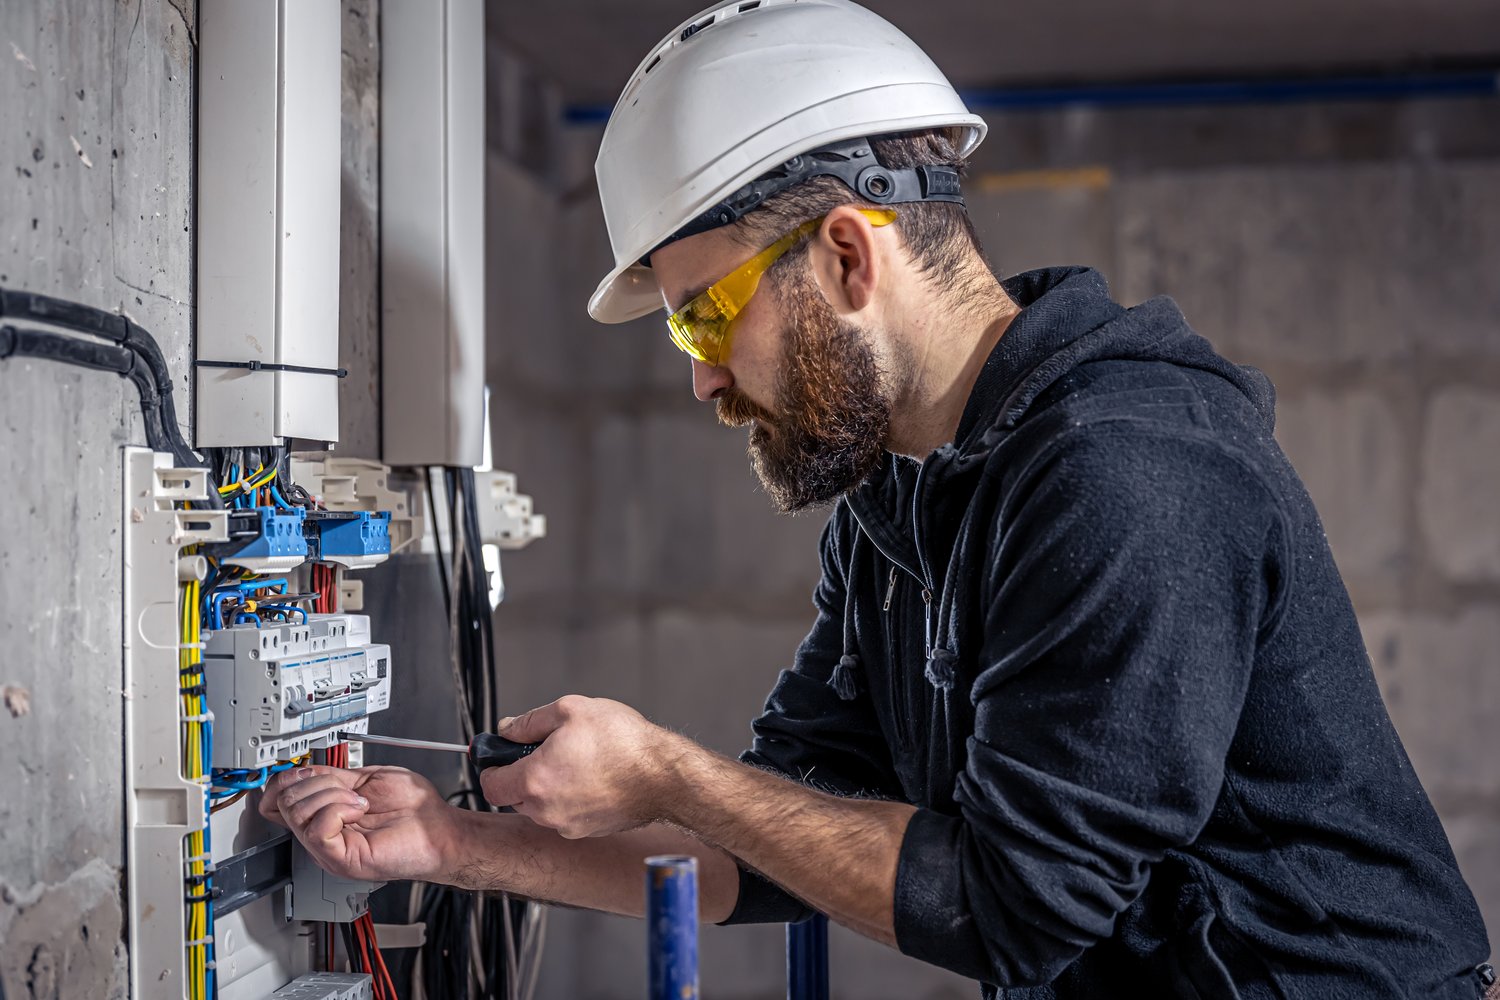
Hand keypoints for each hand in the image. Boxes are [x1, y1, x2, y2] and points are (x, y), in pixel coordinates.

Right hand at [260, 765, 460, 882]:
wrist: (439, 829)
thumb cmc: (415, 809)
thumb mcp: (367, 780)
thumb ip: (334, 776)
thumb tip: (305, 770)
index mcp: (325, 815)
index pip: (277, 799)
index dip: (286, 778)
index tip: (308, 771)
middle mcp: (321, 833)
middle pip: (284, 801)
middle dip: (318, 782)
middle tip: (350, 790)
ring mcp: (327, 849)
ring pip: (297, 812)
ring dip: (333, 794)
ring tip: (360, 802)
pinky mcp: (339, 859)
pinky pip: (316, 830)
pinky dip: (338, 810)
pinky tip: (359, 811)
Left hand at [481, 695, 679, 838]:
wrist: (664, 776)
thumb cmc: (623, 743)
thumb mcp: (571, 710)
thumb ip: (529, 721)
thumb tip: (508, 728)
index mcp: (535, 780)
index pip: (490, 785)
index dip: (492, 767)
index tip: (501, 755)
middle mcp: (546, 810)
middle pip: (515, 796)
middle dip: (523, 774)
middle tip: (547, 750)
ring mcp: (568, 825)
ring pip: (541, 807)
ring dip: (548, 786)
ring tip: (578, 761)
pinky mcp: (589, 830)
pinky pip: (566, 814)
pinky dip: (571, 798)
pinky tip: (594, 777)